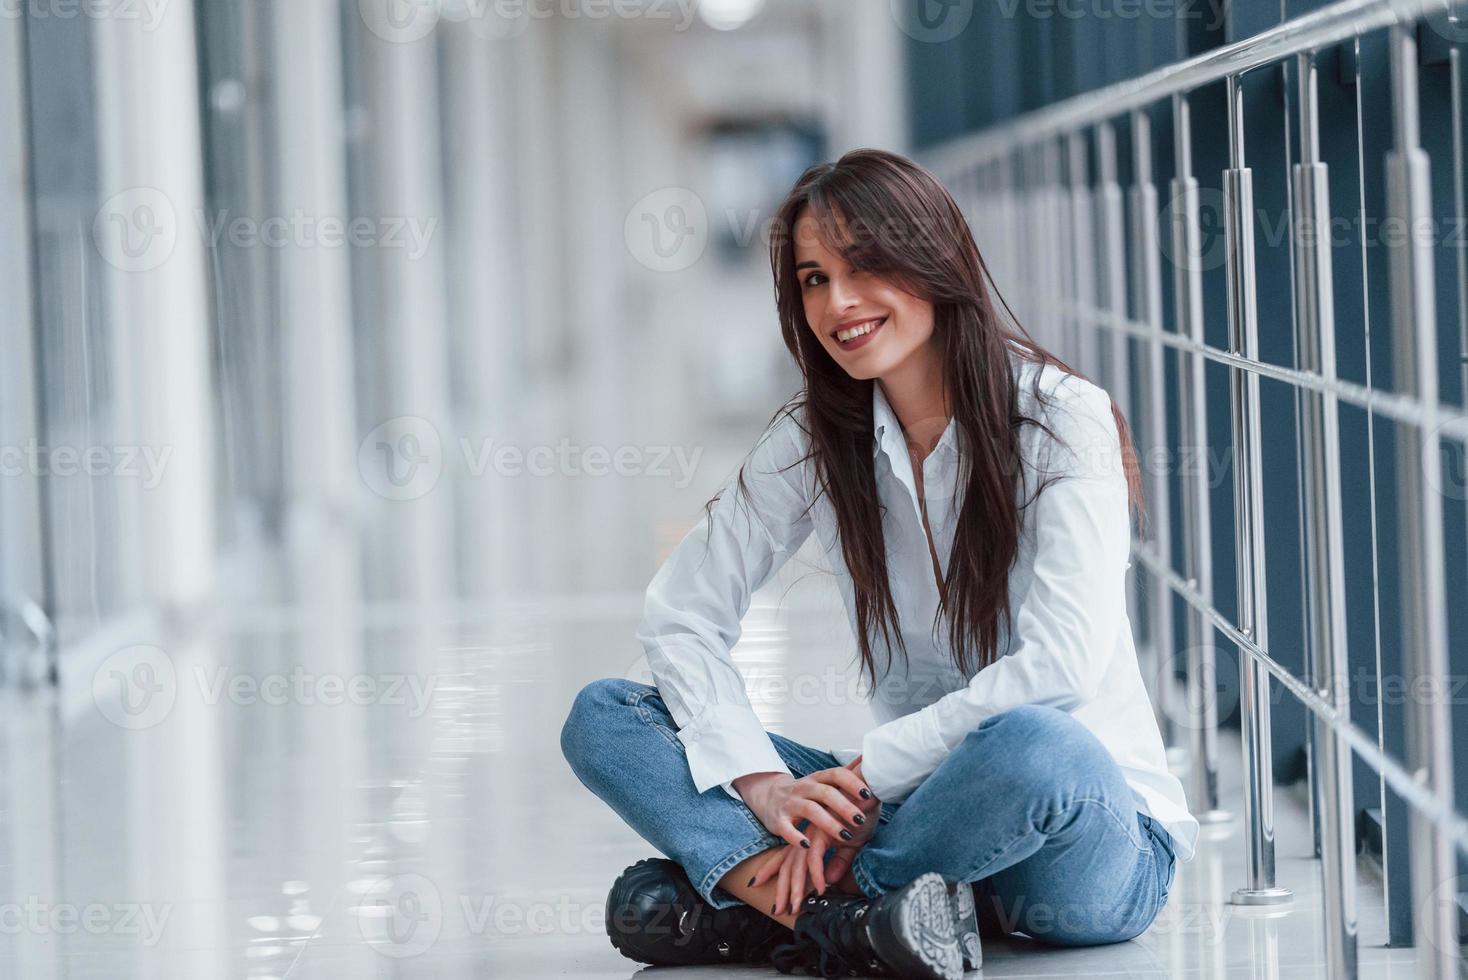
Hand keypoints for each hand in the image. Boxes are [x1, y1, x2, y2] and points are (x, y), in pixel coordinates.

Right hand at [733, 759, 874, 850]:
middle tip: (861, 820)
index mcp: (817, 778)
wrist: (768, 797)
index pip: (836, 774)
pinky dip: (796, 837)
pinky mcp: (778, 820)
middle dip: (844, 806)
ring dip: (829, 823)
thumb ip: (843, 777)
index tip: (868, 794)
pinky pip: (787, 829)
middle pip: (825, 793)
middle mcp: (803, 788)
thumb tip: (868, 760)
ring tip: (846, 836)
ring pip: (810, 810)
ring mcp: (789, 803)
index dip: (852, 782)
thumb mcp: (822, 782)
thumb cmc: (804, 793)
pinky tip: (808, 846)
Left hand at [747, 757, 879, 914]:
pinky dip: (817, 874)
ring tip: (795, 907)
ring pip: (798, 864)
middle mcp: (807, 833)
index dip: (771, 869)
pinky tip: (821, 888)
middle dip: (781, 888)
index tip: (757, 883)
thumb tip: (829, 882)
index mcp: (810, 835)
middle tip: (778, 909)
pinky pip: (816, 856)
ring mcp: (813, 831)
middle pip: (788, 864)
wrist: (869, 788)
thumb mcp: (851, 843)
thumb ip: (838, 862)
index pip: (786, 856)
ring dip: (797, 887)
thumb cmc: (861, 813)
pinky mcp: (823, 830)